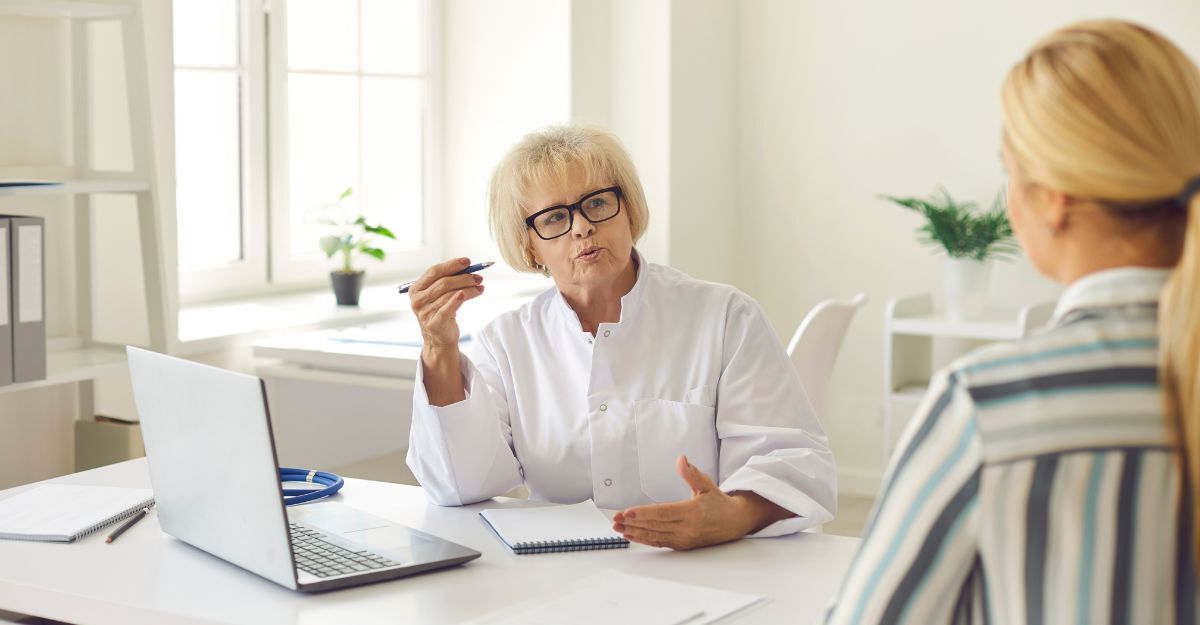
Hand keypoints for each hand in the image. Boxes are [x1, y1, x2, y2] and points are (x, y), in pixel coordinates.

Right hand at [409, 257, 484, 350]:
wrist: (438, 340)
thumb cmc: (440, 313)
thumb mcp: (439, 296)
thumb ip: (448, 282)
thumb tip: (468, 268)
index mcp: (416, 290)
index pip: (434, 272)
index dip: (451, 265)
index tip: (467, 262)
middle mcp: (417, 300)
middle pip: (443, 282)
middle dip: (464, 278)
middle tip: (478, 277)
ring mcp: (425, 312)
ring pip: (450, 294)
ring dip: (468, 289)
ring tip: (479, 287)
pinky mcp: (435, 323)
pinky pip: (449, 308)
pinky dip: (459, 299)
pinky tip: (470, 293)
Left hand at [612, 456, 788, 550]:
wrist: (734, 523)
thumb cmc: (719, 503)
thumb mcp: (707, 485)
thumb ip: (691, 473)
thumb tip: (681, 459)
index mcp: (692, 512)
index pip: (662, 513)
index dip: (644, 513)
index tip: (627, 512)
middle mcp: (687, 528)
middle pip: (655, 526)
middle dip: (633, 523)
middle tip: (615, 519)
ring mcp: (684, 539)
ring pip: (654, 537)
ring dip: (635, 533)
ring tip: (618, 528)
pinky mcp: (682, 545)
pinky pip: (659, 542)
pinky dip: (644, 539)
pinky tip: (632, 535)